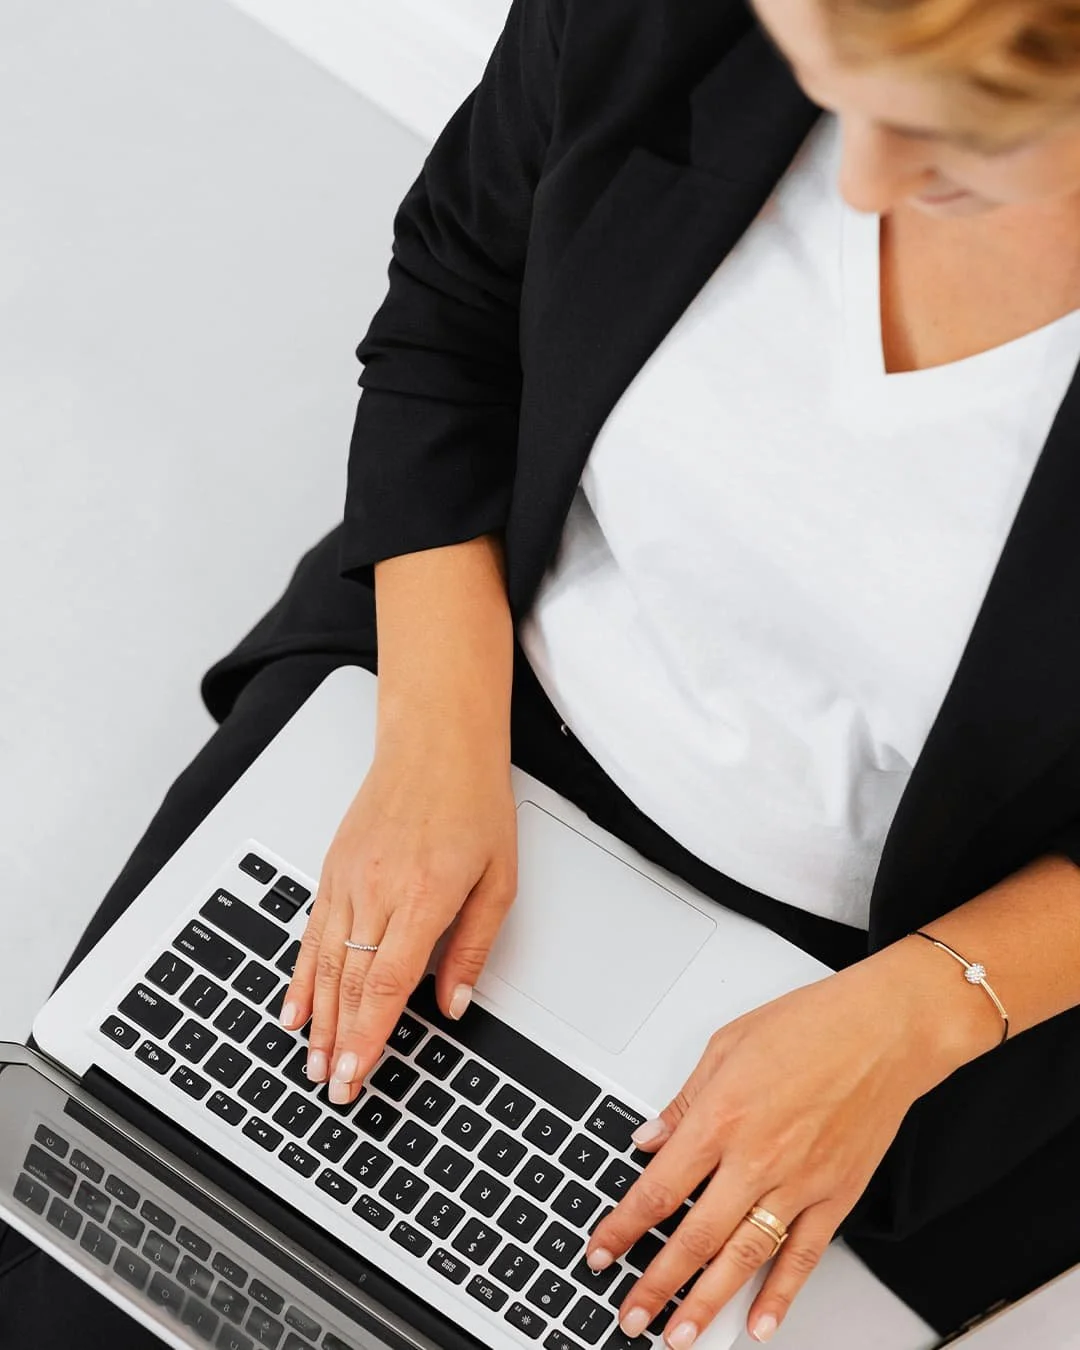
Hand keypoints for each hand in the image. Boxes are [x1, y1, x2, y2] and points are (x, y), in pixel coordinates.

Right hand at [279, 724, 516, 1103]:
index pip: (385, 984)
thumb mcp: (499, 879)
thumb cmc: (472, 801)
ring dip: (317, 1019)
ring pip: (325, 962)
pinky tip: (296, 1007)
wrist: (435, 743)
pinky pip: (312, 931)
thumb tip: (453, 1003)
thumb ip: (473, 947)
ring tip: (312, 1061)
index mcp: (423, 896)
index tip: (358, 1076)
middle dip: (339, 1042)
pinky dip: (302, 975)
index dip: (369, 1037)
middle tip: (334, 1085)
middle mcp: (378, 889)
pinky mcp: (333, 868)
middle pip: (348, 982)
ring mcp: (349, 878)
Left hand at [584, 945, 968, 1345]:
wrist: (885, 1031)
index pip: (658, 1188)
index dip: (623, 1227)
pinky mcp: (836, 1195)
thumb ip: (685, 1100)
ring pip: (743, 1257)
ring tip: (678, 1336)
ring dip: (706, 1302)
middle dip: (656, 1283)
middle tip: (631, 1314)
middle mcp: (756, 1158)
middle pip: (694, 1236)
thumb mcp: (727, 1045)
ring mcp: (799, 1183)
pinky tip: (760, 1323)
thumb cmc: (811, 1025)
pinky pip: (803, 1255)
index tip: (601, 1251)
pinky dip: (781, 1294)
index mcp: (721, 1117)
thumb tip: (649, 1139)